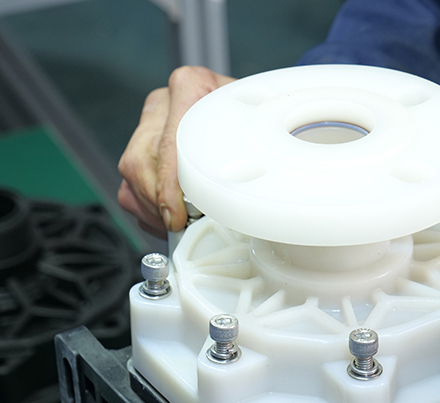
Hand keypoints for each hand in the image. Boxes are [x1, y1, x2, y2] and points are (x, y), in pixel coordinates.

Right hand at [118, 66, 235, 237]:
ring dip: (151, 208)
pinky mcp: (142, 140)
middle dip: (158, 203)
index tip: (178, 215)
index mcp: (190, 86)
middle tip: (180, 225)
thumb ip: (245, 149)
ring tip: (176, 224)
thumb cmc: (252, 113)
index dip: (168, 188)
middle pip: (139, 162)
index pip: (166, 145)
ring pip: (130, 174)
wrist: (248, 104)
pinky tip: (167, 217)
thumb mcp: (257, 122)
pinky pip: (128, 181)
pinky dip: (146, 207)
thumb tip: (244, 195)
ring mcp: (149, 120)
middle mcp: (163, 101)